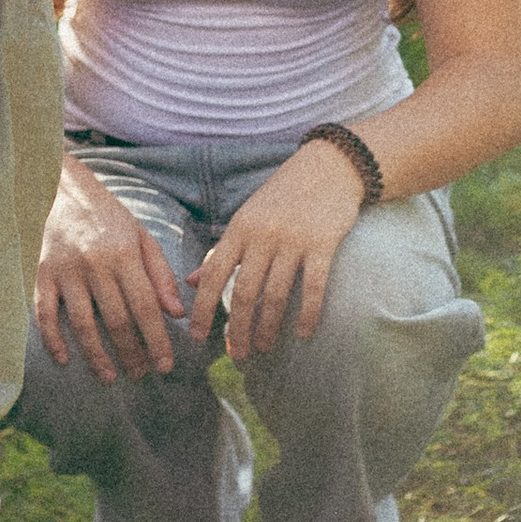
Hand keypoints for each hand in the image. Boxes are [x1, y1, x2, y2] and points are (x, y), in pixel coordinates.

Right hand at [35, 157, 188, 381]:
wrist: (61, 190)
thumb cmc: (107, 216)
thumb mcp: (141, 237)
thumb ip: (160, 274)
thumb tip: (176, 313)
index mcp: (123, 254)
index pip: (145, 306)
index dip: (156, 339)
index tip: (164, 365)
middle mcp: (95, 264)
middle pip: (116, 320)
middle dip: (131, 353)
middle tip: (139, 374)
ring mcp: (66, 271)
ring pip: (83, 324)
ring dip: (97, 356)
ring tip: (109, 377)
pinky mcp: (42, 274)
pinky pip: (45, 314)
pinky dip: (53, 339)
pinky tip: (65, 359)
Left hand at [189, 144, 364, 358]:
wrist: (328, 166)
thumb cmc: (283, 196)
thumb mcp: (246, 218)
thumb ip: (221, 251)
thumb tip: (192, 281)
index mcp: (240, 228)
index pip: (215, 273)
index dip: (203, 307)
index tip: (196, 336)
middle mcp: (263, 235)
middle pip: (245, 291)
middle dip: (238, 328)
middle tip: (237, 355)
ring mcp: (293, 239)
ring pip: (276, 293)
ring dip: (269, 326)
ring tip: (264, 348)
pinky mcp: (323, 243)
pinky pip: (314, 286)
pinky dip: (308, 313)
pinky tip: (304, 332)